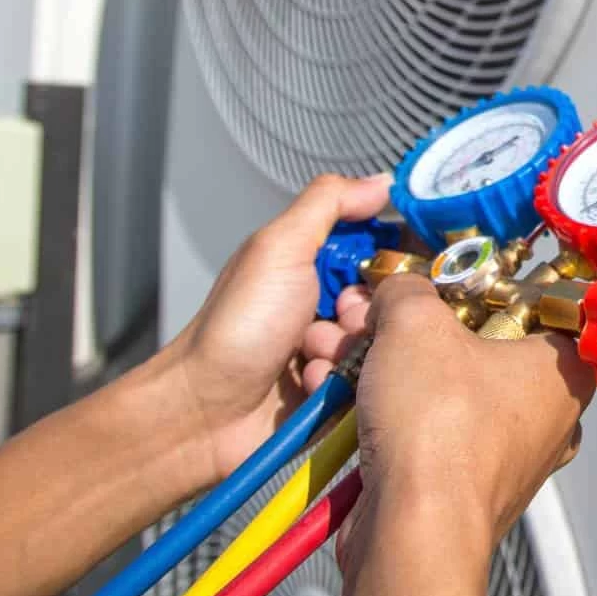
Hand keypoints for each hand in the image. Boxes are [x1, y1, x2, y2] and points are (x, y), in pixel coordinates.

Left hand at [151, 173, 391, 484]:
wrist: (204, 414)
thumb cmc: (232, 331)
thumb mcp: (279, 249)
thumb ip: (328, 204)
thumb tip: (379, 181)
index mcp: (314, 262)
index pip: (382, 247)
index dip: (392, 258)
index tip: (386, 268)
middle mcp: (326, 303)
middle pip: (390, 298)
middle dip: (368, 311)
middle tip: (337, 317)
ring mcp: (333, 349)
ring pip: (384, 343)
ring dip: (354, 351)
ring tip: (316, 358)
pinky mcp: (338, 390)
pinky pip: (372, 383)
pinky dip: (349, 384)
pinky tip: (315, 385)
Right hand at [337, 274, 594, 558]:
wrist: (412, 531)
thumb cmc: (441, 435)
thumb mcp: (416, 324)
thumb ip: (408, 291)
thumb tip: (399, 288)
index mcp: (565, 370)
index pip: (538, 306)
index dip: (485, 286)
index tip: (450, 278)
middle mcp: (546, 416)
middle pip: (477, 346)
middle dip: (415, 328)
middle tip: (379, 314)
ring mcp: (505, 456)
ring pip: (443, 389)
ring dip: (388, 365)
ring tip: (346, 349)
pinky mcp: (461, 486)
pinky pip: (423, 430)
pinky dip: (384, 411)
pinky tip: (341, 392)